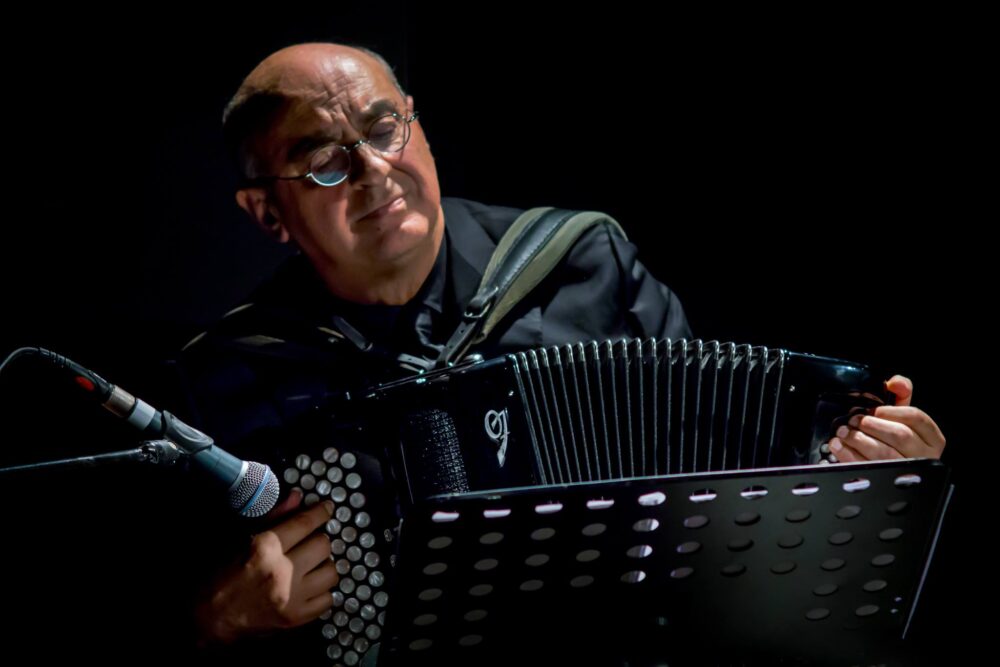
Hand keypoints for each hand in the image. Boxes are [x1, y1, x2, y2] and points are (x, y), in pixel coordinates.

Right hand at [195, 489, 338, 644]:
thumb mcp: (243, 539)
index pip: (305, 522)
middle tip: (309, 543)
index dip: (321, 512)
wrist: (210, 619)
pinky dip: (322, 591)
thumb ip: (274, 517)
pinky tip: (309, 587)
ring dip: (323, 565)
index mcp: (266, 547)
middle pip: (323, 545)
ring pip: (331, 571)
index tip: (327, 508)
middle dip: (319, 540)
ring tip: (310, 566)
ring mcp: (292, 597)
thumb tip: (298, 497)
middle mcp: (282, 570)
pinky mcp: (297, 618)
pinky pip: (328, 599)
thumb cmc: (223, 574)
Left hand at [828, 375, 945, 462]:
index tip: (873, 410)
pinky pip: (868, 469)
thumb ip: (901, 395)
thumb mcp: (901, 415)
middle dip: (873, 425)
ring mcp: (907, 473)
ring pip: (885, 455)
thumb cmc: (897, 437)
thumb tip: (895, 382)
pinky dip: (849, 456)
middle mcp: (923, 456)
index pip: (916, 418)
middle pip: (900, 436)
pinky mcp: (886, 483)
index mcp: (931, 437)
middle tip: (854, 420)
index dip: (891, 411)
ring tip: (843, 431)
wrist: (892, 469)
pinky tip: (839, 446)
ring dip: (859, 440)